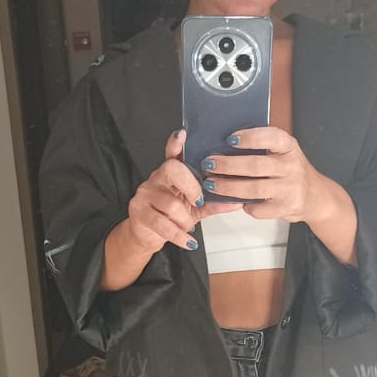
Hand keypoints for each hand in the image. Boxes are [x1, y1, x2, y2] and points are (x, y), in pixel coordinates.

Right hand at [127, 129, 241, 253]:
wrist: (148, 235)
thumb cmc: (172, 216)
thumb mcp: (196, 208)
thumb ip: (215, 202)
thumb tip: (238, 201)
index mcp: (172, 173)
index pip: (172, 153)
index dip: (176, 143)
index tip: (183, 134)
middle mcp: (157, 178)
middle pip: (172, 169)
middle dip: (191, 186)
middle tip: (198, 201)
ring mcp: (146, 194)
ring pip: (170, 203)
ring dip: (185, 220)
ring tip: (188, 226)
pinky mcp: (139, 212)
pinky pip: (162, 224)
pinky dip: (179, 236)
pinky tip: (188, 241)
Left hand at [201, 126, 321, 222]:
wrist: (316, 197)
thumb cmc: (292, 171)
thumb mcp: (284, 152)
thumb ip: (263, 147)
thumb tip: (226, 144)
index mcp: (290, 147)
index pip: (271, 137)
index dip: (250, 137)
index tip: (230, 138)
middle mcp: (292, 166)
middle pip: (256, 165)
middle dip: (228, 165)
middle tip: (210, 164)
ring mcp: (290, 189)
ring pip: (254, 189)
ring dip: (229, 187)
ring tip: (212, 184)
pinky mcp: (286, 208)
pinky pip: (259, 208)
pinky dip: (244, 205)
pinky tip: (234, 201)